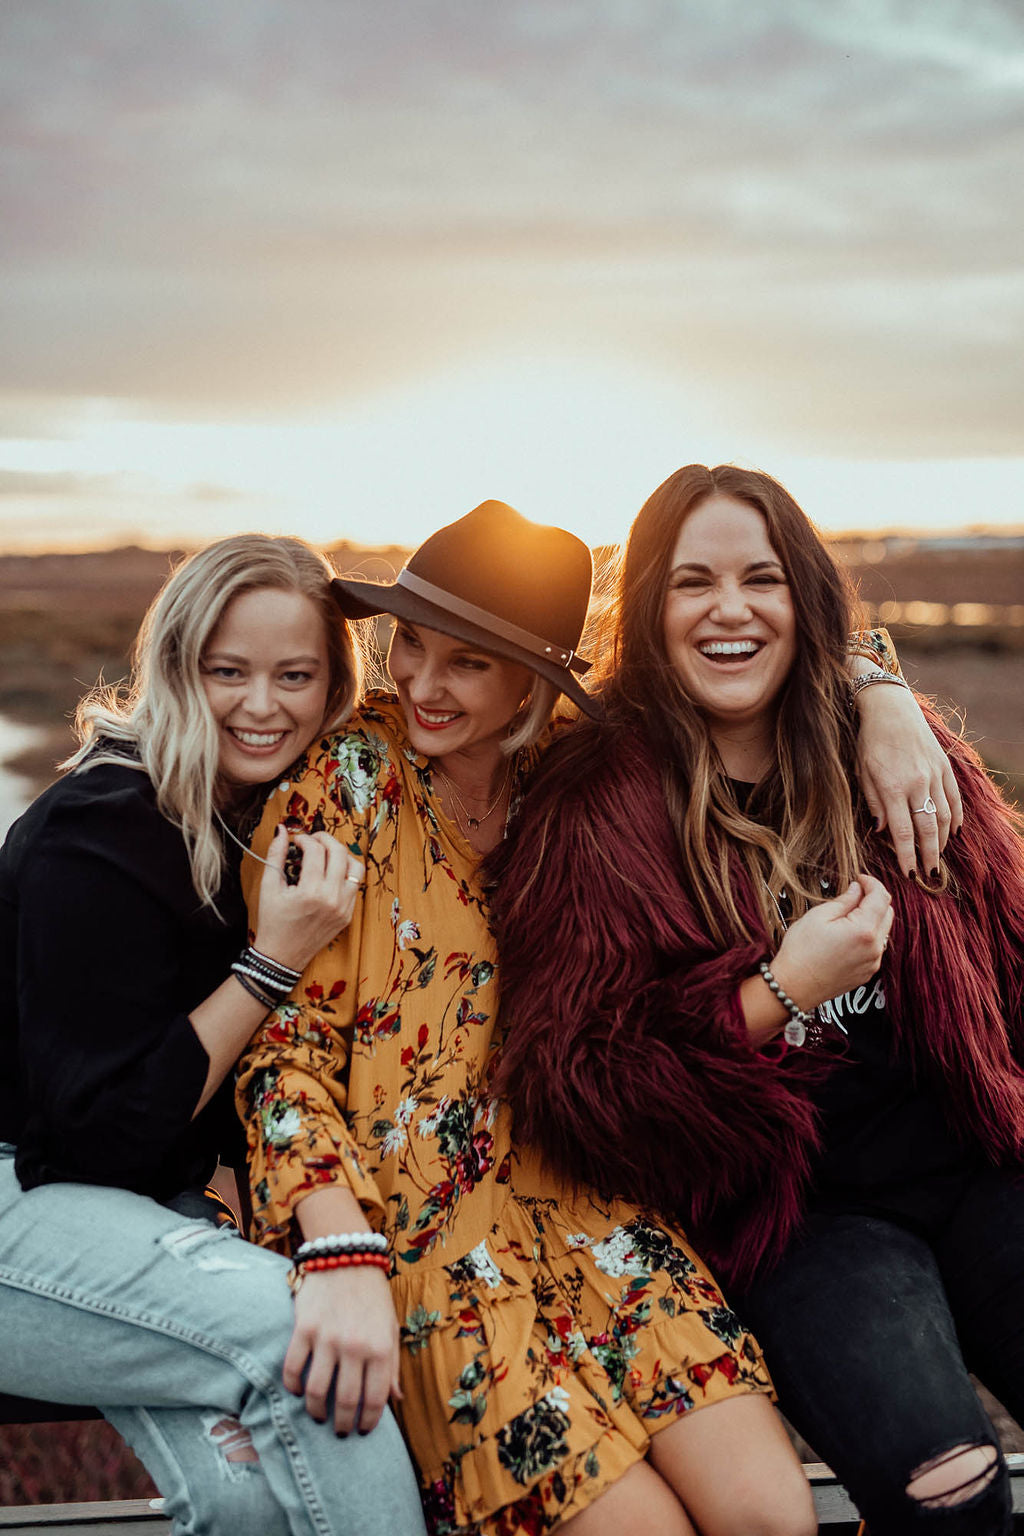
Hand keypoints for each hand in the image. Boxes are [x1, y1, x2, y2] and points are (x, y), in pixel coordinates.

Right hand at [254, 826, 363, 974]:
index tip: (296, 841)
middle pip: (340, 852)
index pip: (316, 850)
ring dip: (341, 855)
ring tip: (325, 855)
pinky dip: (344, 874)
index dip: (305, 839)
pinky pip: (355, 886)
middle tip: (313, 840)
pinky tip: (328, 874)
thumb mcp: (269, 887)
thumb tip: (282, 830)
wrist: (281, 957)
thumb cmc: (272, 922)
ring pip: (355, 867)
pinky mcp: (348, 915)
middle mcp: (332, 898)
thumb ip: (276, 854)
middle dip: (325, 839)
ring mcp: (344, 907)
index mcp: (311, 891)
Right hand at [284, 1265, 400, 1434]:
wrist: (347, 1256)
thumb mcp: (390, 1328)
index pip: (375, 1400)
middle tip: (339, 1431)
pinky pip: (293, 1368)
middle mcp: (354, 1346)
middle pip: (345, 1401)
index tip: (362, 1431)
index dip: (368, 1422)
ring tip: (318, 1416)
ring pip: (317, 1391)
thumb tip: (395, 1400)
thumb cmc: (373, 1296)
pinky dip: (293, 1386)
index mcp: (380, 1348)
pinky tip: (298, 1391)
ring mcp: (327, 1338)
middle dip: (342, 1424)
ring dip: (316, 1411)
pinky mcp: (304, 1328)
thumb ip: (392, 1365)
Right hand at [771, 874, 892, 1010]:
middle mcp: (874, 947)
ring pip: (884, 930)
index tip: (860, 878)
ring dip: (872, 917)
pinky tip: (848, 934)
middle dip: (874, 899)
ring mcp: (873, 962)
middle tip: (854, 893)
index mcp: (863, 930)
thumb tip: (857, 889)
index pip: (881, 897)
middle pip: (888, 912)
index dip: (872, 883)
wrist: (793, 987)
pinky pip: (876, 947)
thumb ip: (844, 900)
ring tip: (848, 915)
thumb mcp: (818, 916)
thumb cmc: (801, 952)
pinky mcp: (868, 972)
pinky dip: (868, 934)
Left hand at [854, 683, 962, 876]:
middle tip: (929, 874)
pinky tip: (953, 832)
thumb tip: (883, 830)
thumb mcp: (861, 772)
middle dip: (928, 855)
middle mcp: (916, 784)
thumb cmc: (870, 741)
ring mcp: (934, 775)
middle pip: (927, 829)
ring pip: (944, 816)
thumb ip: (873, 803)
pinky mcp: (944, 766)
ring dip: (942, 840)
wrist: (891, 708)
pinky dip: (956, 817)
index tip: (909, 873)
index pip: (903, 832)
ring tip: (937, 856)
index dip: (906, 855)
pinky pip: (954, 798)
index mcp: (892, 788)